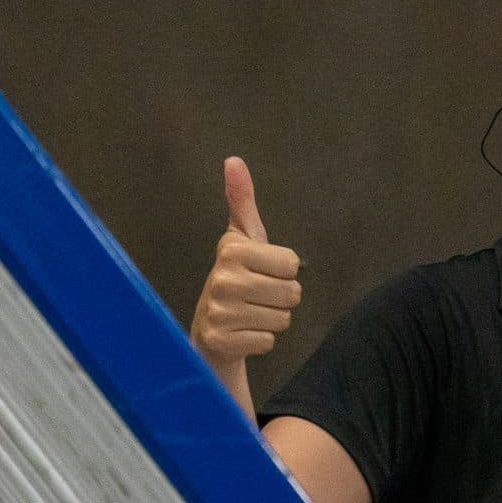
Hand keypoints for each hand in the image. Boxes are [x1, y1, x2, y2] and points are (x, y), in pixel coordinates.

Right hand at [189, 156, 301, 416]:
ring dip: (272, 320)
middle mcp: (222, 278)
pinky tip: (243, 332)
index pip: (292, 264)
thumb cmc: (235, 278)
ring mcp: (219, 311)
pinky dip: (261, 341)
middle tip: (258, 297)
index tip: (263, 272)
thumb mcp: (241, 239)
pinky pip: (268, 341)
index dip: (284, 272)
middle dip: (282, 298)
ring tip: (250, 314)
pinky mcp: (220, 340)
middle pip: (292, 293)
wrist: (210, 330)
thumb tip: (234, 161)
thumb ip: (241, 201)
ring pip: (282, 319)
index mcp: (232, 250)